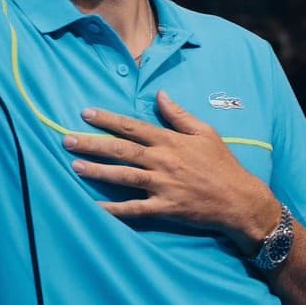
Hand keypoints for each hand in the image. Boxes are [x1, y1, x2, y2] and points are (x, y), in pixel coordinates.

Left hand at [63, 91, 280, 252]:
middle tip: (66, 139)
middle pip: (121, 149)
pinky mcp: (165, 207)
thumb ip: (179, 114)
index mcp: (170, 140)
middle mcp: (162, 161)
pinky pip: (135, 209)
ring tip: (74, 166)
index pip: (132, 126)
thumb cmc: (222, 164)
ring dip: (97, 171)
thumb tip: (160, 94)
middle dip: (92, 144)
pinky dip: (114, 209)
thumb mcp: (205, 132)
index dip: (107, 119)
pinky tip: (95, 207)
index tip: (85, 113)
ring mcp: (162, 185)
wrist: (239, 199)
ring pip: (123, 176)